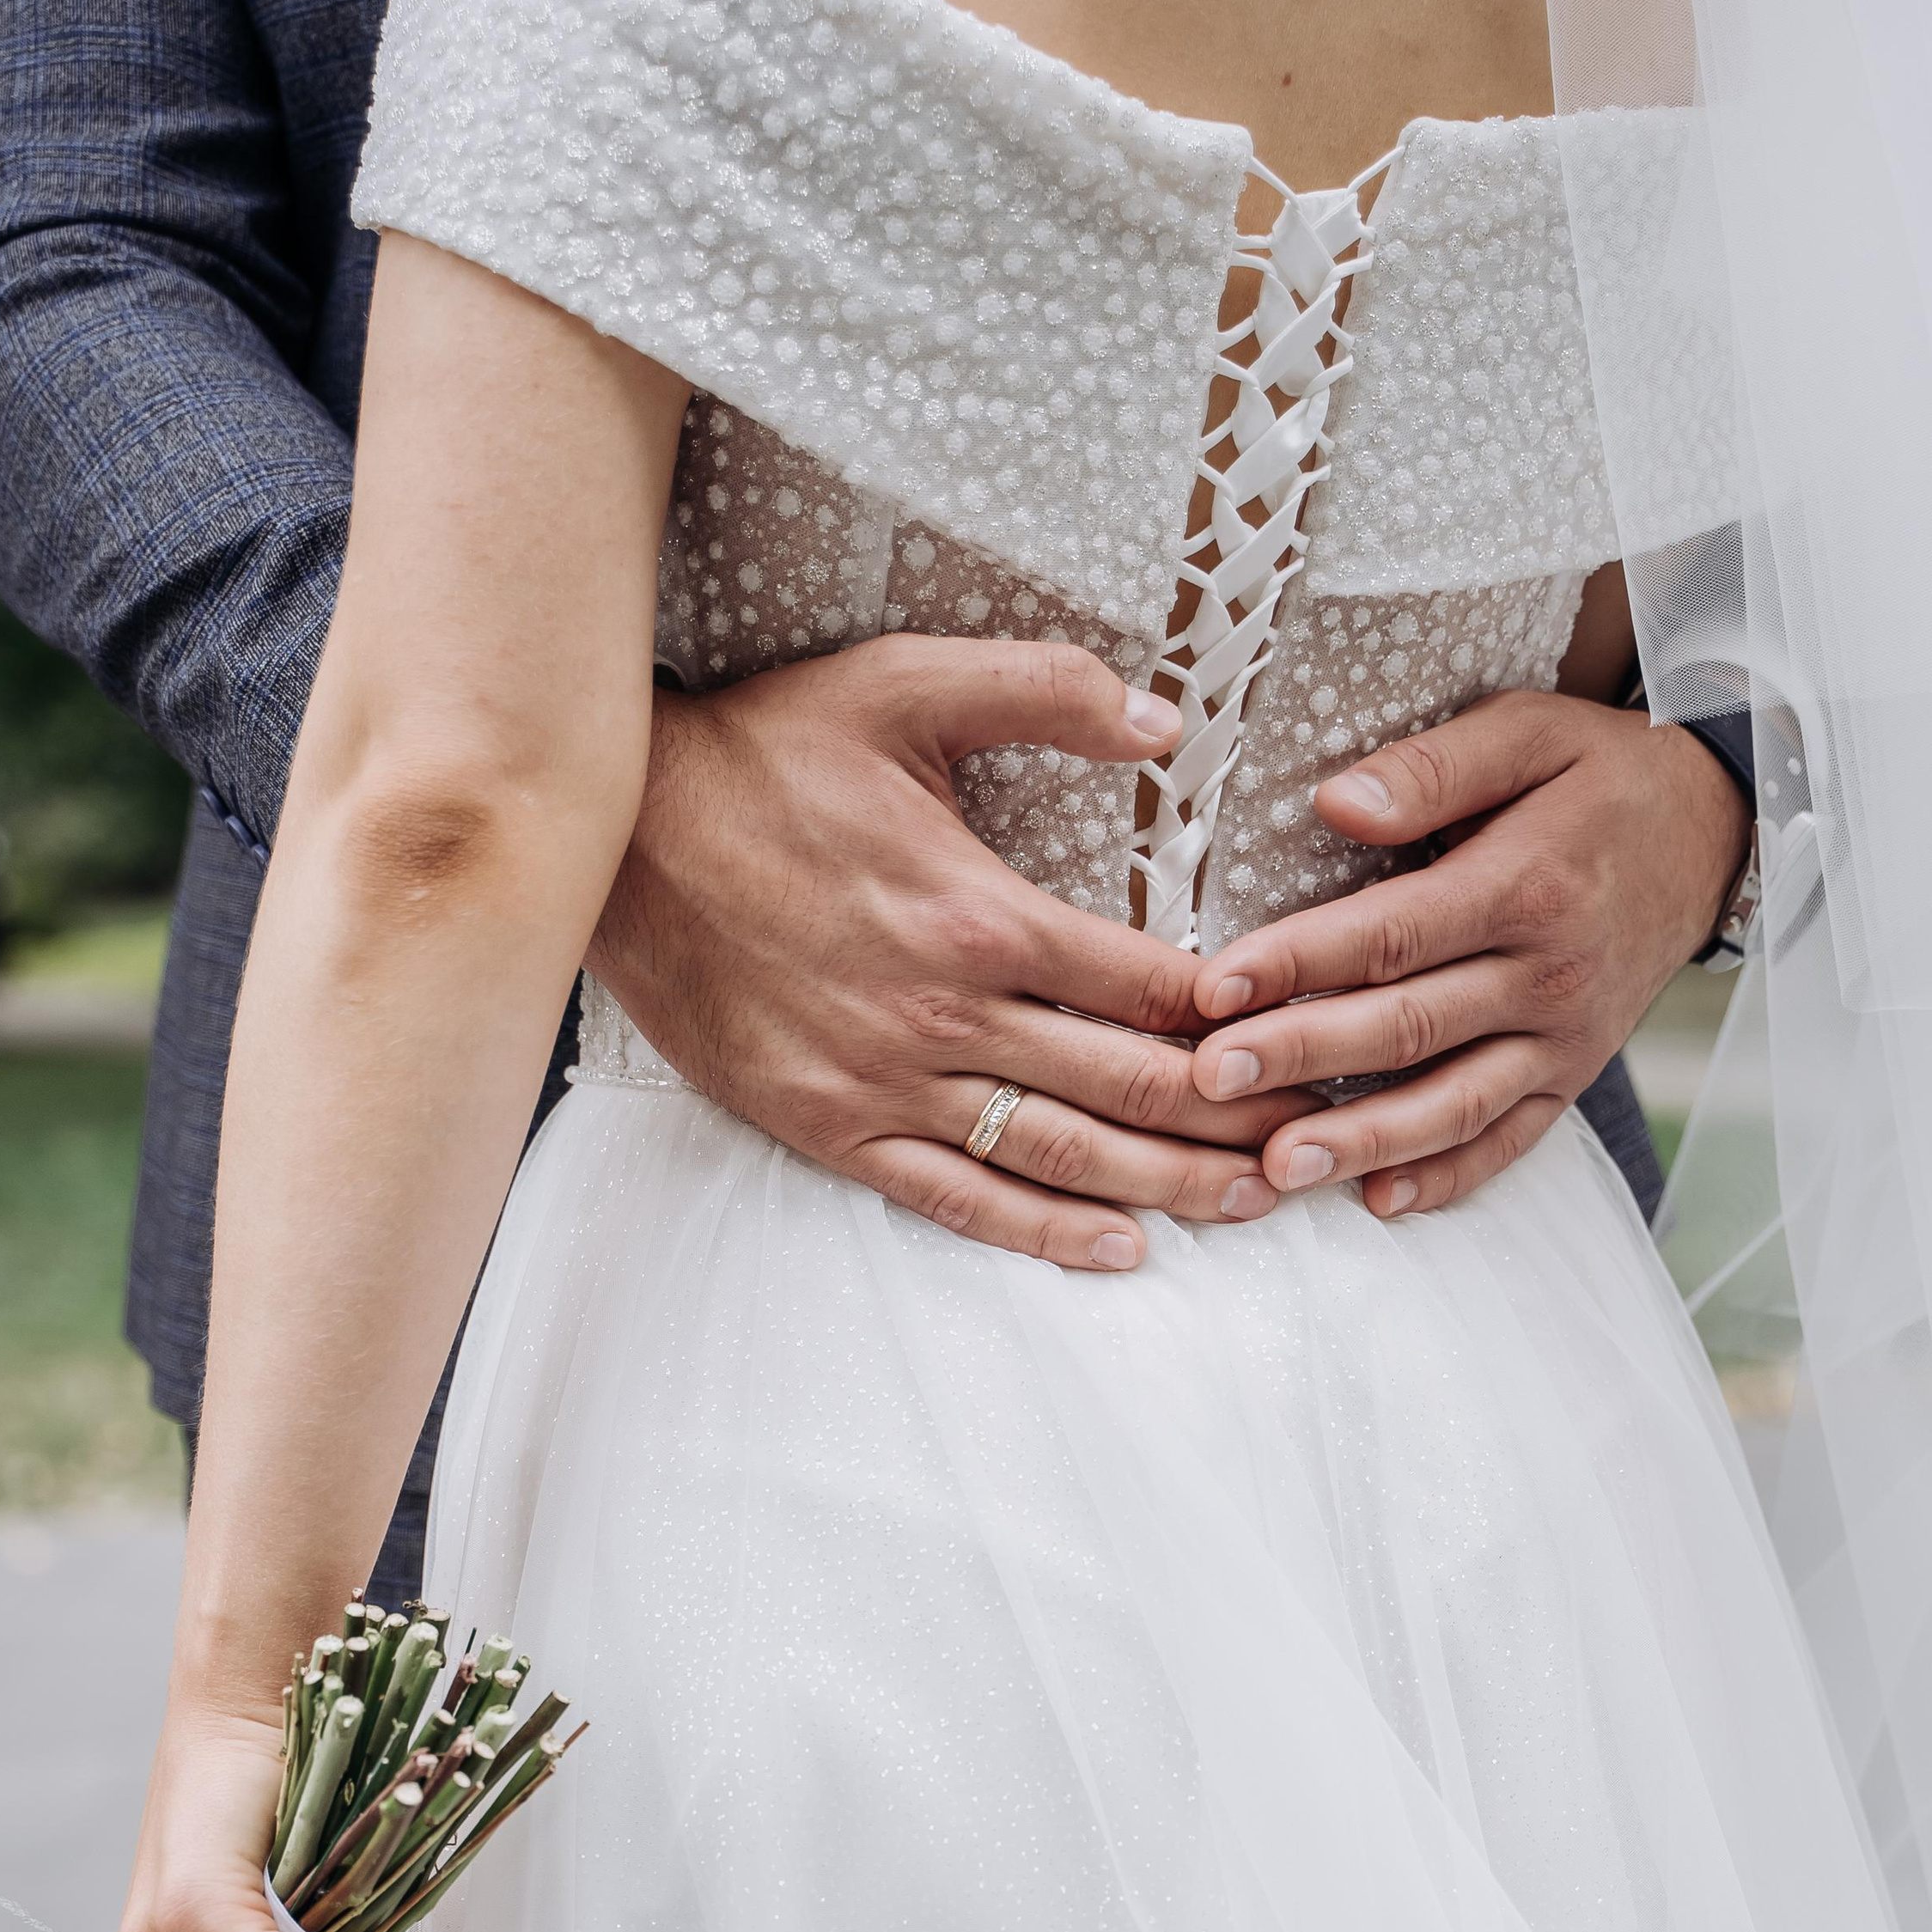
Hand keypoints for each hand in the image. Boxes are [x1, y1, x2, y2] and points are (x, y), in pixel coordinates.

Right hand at [592, 635, 1302, 1268]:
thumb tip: (1168, 717)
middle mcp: (943, 1013)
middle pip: (1126, 1087)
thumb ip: (1044, 690)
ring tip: (1254, 1202)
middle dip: (1234, 1118)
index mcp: (979, 911)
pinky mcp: (830, 1126)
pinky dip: (1043, 1231)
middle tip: (1317, 1137)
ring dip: (1167, 1186)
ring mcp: (884, 1082)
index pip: (1148, 986)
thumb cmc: (764, 753)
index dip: (1242, 1020)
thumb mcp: (903, 682)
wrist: (614, 837)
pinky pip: (956, 1197)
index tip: (1311, 1034)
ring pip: (1058, 1156)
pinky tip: (1118, 1248)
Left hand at [1186, 692, 1752, 1218]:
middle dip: (1301, 1058)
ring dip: (1362, 1142)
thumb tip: (1336, 803)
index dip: (1297, 964)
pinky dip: (1448, 1177)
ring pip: (1453, 1103)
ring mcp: (1565, 1039)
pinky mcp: (1574, 1077)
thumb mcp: (1528, 731)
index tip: (1213, 990)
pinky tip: (1379, 1200)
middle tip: (1208, 1082)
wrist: (1716, 830)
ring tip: (1277, 1168)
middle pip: (1407, 1028)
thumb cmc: (1599, 775)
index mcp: (1526, 885)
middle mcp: (1548, 975)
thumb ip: (1433, 768)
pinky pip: (1510, 1141)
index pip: (1391, 935)